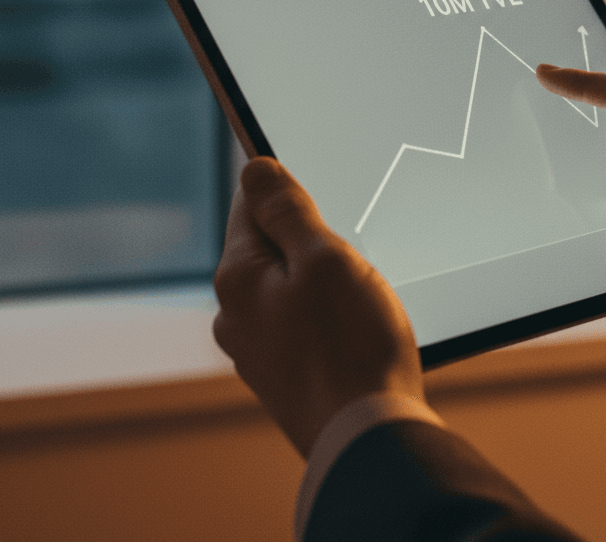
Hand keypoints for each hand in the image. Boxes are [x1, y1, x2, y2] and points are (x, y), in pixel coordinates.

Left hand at [212, 157, 423, 457]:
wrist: (369, 437)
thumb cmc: (353, 344)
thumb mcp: (324, 258)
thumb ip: (286, 210)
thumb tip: (254, 168)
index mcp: (238, 279)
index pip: (250, 204)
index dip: (286, 186)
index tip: (318, 183)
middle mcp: (236, 315)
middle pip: (269, 246)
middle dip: (308, 236)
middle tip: (351, 241)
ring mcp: (258, 350)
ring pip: (288, 286)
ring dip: (319, 277)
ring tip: (360, 289)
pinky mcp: (286, 375)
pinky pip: (301, 322)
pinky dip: (325, 313)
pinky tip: (356, 324)